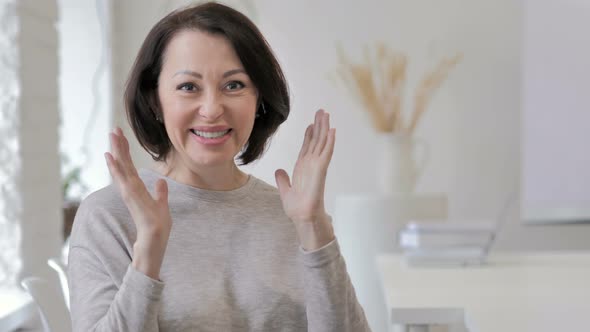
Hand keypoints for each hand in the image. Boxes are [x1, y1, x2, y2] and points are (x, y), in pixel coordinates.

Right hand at [104, 127, 170, 278]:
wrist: (154, 247)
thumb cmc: (157, 230)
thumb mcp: (162, 207)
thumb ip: (160, 193)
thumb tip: (161, 181)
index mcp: (138, 191)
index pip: (131, 168)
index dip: (126, 153)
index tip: (121, 137)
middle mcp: (132, 192)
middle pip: (124, 166)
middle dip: (119, 148)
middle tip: (113, 129)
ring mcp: (132, 197)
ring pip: (122, 172)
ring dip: (117, 155)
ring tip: (111, 140)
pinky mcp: (134, 203)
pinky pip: (124, 183)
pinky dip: (117, 171)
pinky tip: (111, 159)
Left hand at [275, 109, 335, 249]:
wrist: (302, 217)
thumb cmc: (297, 208)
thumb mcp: (285, 190)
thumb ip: (283, 179)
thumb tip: (279, 170)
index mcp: (303, 167)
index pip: (308, 146)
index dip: (310, 134)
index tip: (312, 122)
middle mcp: (311, 164)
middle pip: (317, 140)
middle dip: (319, 125)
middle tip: (322, 111)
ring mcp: (317, 166)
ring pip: (322, 142)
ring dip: (325, 128)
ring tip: (327, 114)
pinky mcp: (321, 170)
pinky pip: (326, 153)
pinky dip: (330, 141)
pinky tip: (333, 131)